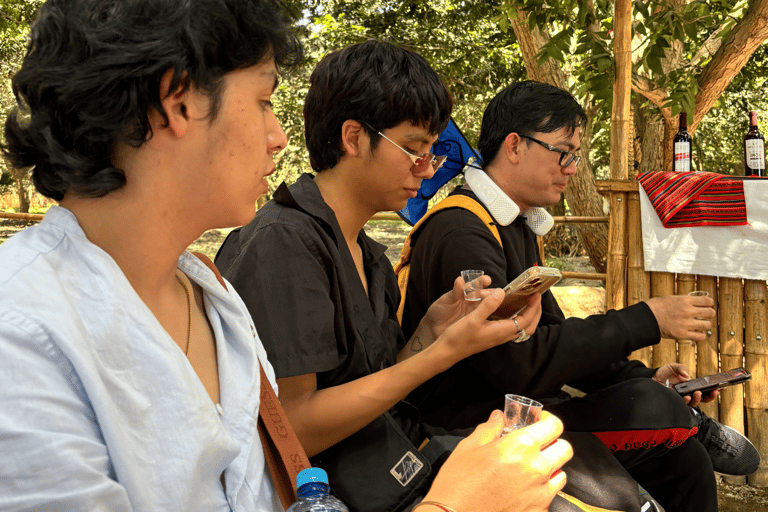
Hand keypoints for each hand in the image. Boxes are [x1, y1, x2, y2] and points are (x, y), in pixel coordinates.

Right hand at [423, 410, 570, 511]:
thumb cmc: (457, 484)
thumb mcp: (468, 448)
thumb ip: (489, 429)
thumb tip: (498, 418)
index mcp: (520, 446)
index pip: (554, 425)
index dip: (547, 419)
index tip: (537, 420)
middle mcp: (536, 469)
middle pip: (565, 449)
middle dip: (553, 443)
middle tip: (537, 444)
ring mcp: (540, 493)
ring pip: (561, 474)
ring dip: (550, 468)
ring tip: (530, 469)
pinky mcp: (539, 511)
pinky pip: (550, 496)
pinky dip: (542, 490)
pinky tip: (523, 489)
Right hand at [424, 276, 541, 342]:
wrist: (447, 352)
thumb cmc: (459, 337)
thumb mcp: (473, 319)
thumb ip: (488, 305)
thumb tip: (502, 292)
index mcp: (501, 331)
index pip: (525, 319)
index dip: (533, 307)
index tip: (536, 294)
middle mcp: (502, 336)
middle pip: (528, 326)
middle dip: (535, 312)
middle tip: (536, 298)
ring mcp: (497, 337)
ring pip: (520, 328)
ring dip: (528, 316)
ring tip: (528, 303)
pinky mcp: (492, 336)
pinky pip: (511, 327)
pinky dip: (517, 318)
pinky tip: (510, 310)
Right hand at [645, 295, 714, 340]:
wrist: (646, 318)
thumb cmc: (655, 307)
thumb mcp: (671, 298)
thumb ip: (684, 301)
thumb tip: (693, 302)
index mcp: (685, 300)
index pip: (708, 300)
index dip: (709, 303)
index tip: (708, 305)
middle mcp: (687, 311)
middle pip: (710, 313)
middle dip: (709, 314)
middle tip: (705, 316)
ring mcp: (686, 323)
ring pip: (707, 325)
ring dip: (705, 325)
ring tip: (700, 325)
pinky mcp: (682, 334)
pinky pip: (700, 336)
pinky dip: (700, 335)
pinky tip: (697, 333)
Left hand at [652, 363, 719, 406]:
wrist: (652, 377)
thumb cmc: (665, 372)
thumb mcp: (675, 367)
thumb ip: (682, 368)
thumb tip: (687, 375)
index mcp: (692, 386)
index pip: (706, 390)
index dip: (714, 390)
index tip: (722, 388)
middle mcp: (689, 393)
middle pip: (703, 399)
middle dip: (710, 397)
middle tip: (713, 392)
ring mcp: (682, 398)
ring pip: (694, 403)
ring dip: (698, 399)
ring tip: (697, 393)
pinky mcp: (674, 401)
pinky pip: (682, 404)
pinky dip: (685, 401)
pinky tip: (686, 397)